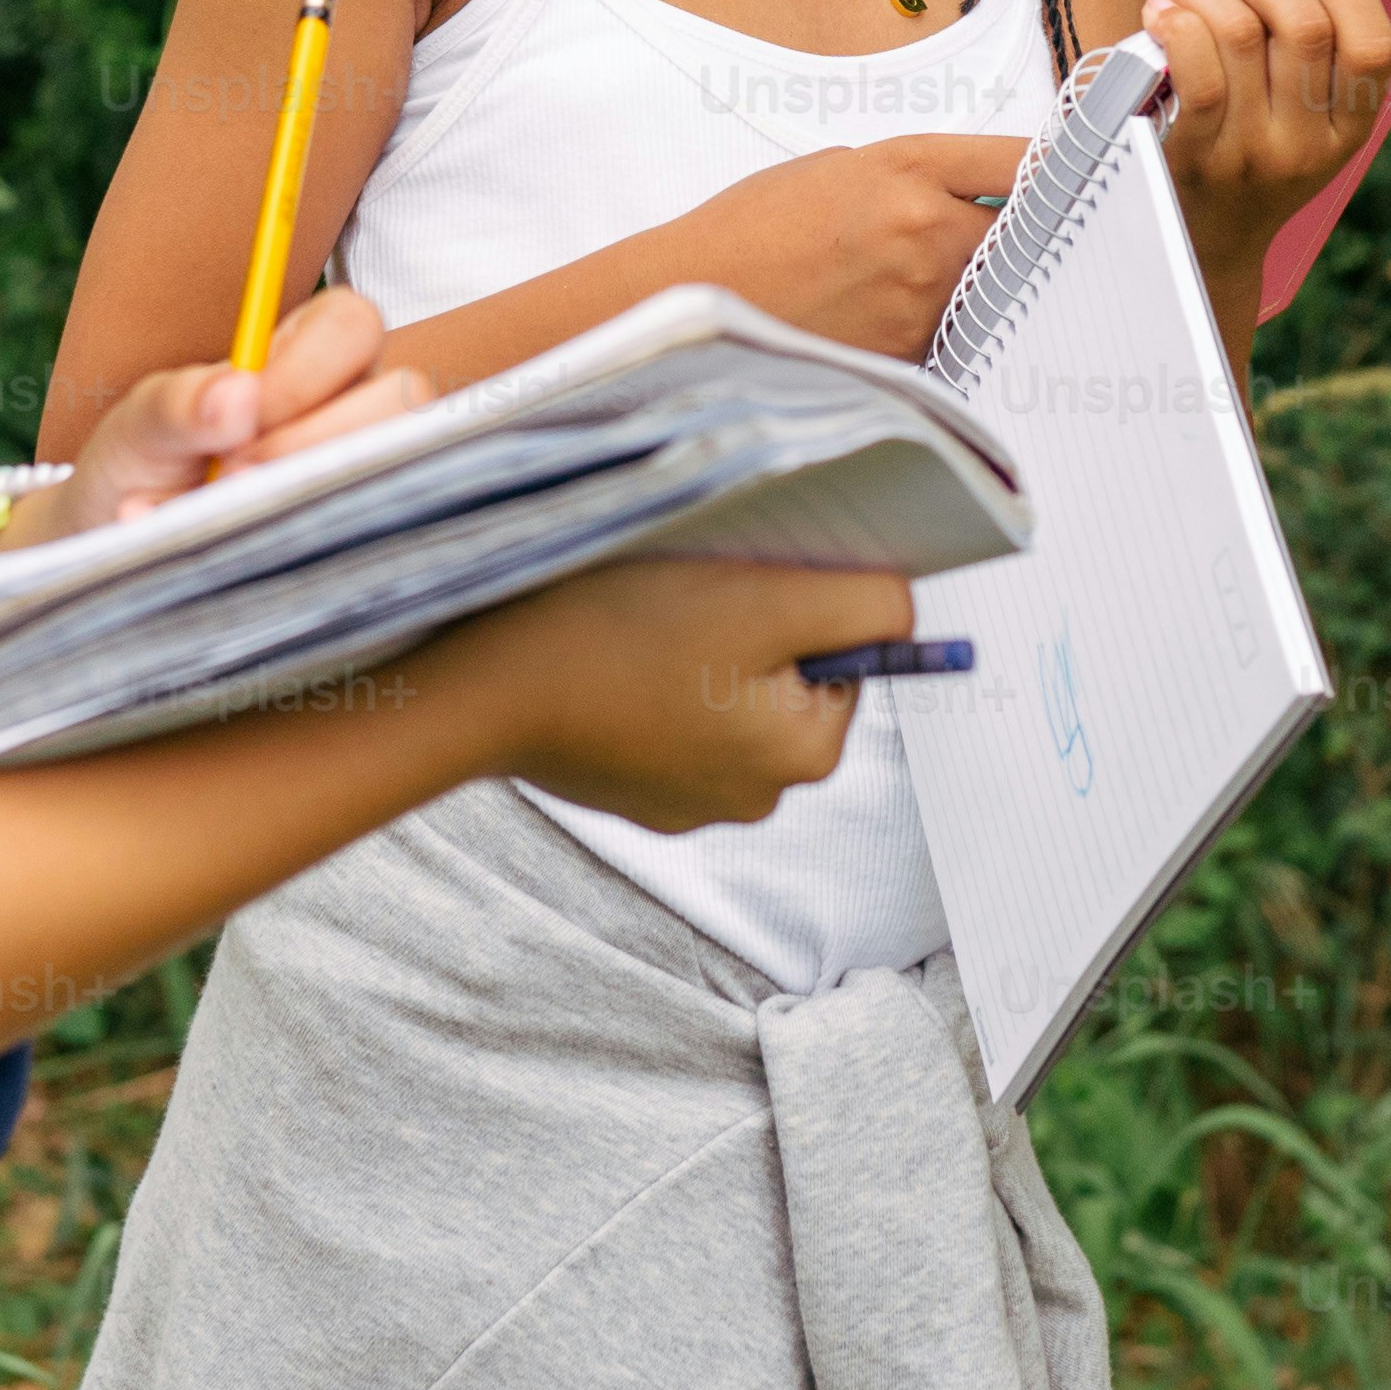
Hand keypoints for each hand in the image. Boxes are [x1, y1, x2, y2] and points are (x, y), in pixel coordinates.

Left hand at [1, 284, 429, 550]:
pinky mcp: (367, 529)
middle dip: (317, 440)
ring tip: (237, 514)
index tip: (241, 422)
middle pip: (405, 392)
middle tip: (232, 477)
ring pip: (403, 463)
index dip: (306, 373)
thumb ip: (178, 404)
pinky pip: (382, 534)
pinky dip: (316, 547)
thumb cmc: (142, 468)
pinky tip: (252, 555)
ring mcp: (369, 467)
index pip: (352, 325)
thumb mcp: (138, 429)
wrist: (125, 544)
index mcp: (306, 353)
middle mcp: (353, 403)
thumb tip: (238, 396)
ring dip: (317, 493)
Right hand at [440, 555, 919, 829]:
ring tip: (639, 629)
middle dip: (747, 632)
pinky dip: (647, 684)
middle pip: (784, 677)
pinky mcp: (630, 790)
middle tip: (687, 599)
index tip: (739, 587)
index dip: (798, 606)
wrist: (484, 688)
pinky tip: (609, 661)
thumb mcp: (763, 601)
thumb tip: (906, 610)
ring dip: (696, 655)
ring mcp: (685, 802)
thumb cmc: (622, 638)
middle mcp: (755, 798)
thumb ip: (861, 605)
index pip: (844, 656)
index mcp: (802, 757)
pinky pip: (666, 718)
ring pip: (722, 694)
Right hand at [668, 133, 1033, 360]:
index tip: (1065, 175)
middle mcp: (925, 231)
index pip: (1019, 162)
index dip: (1050, 167)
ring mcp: (921, 298)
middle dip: (1017, 233)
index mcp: (907, 169)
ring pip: (990, 286)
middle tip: (1002, 235)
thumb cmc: (754, 227)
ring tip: (920, 277)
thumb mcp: (837, 168)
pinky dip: (943, 323)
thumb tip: (973, 197)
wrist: (694, 294)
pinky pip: (954, 330)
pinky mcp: (910, 353)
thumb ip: (912, 177)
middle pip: (1023, 232)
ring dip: (978, 281)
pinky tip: (894, 315)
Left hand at [1144, 0, 1390, 282]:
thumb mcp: (1302, 125)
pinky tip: (1163, 10)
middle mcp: (1307, 145)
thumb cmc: (1248, 159)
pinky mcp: (1196, 156)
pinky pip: (1196, 69)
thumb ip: (1306, 55)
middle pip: (1303, 26)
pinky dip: (1178, 22)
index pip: (1374, 47)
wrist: (1201, 248)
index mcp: (1349, 131)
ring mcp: (1252, 153)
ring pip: (1241, 34)